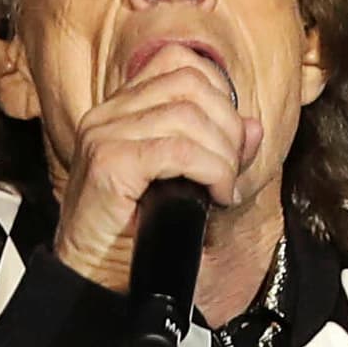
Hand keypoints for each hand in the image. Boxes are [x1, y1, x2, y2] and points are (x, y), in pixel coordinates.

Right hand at [48, 42, 262, 291]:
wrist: (94, 282)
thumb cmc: (134, 240)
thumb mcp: (188, 187)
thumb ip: (219, 152)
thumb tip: (253, 126)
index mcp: (122, 112)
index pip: (179, 64)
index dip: (220, 95)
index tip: (230, 142)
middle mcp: (108, 116)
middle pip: (190, 84)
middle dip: (228, 127)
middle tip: (231, 171)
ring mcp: (104, 136)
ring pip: (188, 116)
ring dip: (222, 154)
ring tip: (223, 188)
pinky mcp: (108, 164)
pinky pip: (178, 150)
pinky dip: (211, 170)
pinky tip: (215, 195)